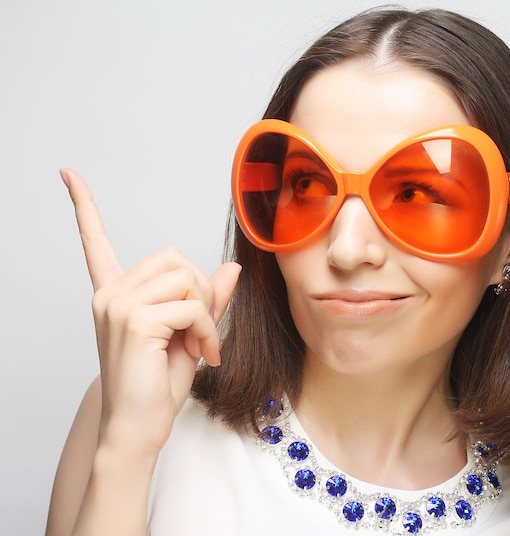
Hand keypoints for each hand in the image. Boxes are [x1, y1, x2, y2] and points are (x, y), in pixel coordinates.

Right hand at [60, 168, 240, 456]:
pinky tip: (205, 353)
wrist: (139, 427)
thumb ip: (207, 298)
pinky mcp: (134, 320)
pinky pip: (192, 304)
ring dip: (207, 310)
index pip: (96, 242)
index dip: (83, 207)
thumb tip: (230, 266)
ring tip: (204, 343)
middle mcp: (110, 293)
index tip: (68, 174)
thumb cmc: (158, 383)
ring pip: (185, 277)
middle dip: (200, 288)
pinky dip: (208, 328)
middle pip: (173, 256)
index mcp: (116, 293)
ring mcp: (118, 304)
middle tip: (204, 326)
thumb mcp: (189, 332)